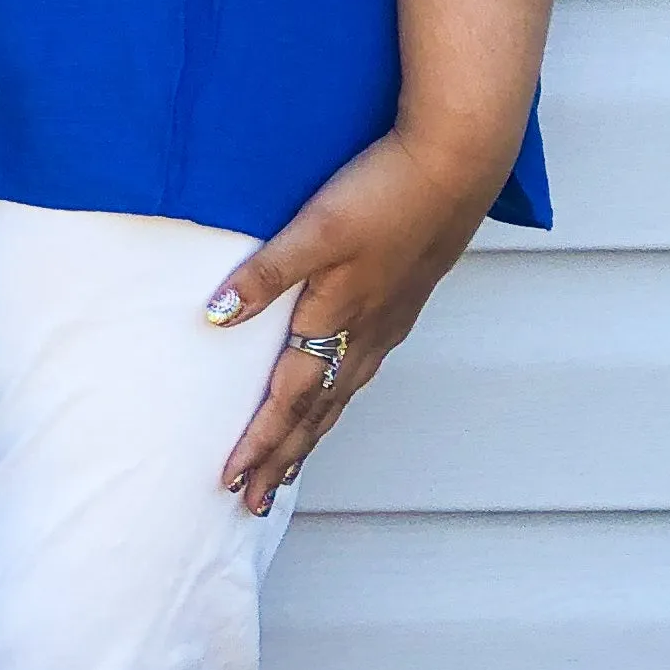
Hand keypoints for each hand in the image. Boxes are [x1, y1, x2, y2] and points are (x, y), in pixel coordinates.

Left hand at [208, 124, 503, 513]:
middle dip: (282, 460)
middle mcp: (363, 334)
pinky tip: (337, 393)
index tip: (232, 481)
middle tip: (254, 502)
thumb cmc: (383, 193)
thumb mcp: (315, 228)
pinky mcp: (401, 303)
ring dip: (310, 437)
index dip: (259, 443)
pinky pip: (361, 372)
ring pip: (341, 397)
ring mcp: (386, 322)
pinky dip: (339, 400)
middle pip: (315, 414)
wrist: (454, 166)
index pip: (288, 400)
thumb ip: (265, 273)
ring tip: (290, 469)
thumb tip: (215, 316)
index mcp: (336, 319)